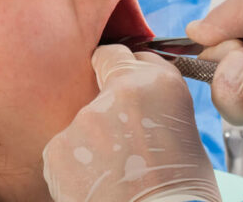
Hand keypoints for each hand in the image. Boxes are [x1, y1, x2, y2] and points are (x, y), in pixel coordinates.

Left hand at [43, 45, 220, 201]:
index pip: (124, 54)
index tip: (124, 87)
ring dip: (92, 139)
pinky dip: (75, 165)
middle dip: (107, 105)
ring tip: (114, 172)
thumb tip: (138, 100)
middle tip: (122, 138)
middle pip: (99, 84)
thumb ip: (154, 102)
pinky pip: (64, 149)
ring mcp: (84, 120)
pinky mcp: (58, 148)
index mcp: (158, 83)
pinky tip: (96, 184)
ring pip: (82, 121)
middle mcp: (117, 92)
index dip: (122, 71)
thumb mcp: (185, 132)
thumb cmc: (182, 192)